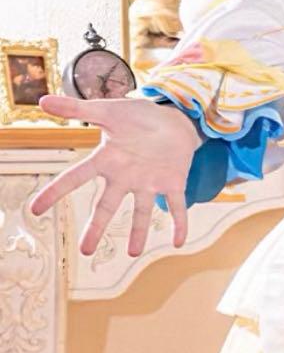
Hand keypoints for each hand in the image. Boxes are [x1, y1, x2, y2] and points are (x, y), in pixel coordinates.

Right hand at [29, 96, 200, 256]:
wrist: (174, 119)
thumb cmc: (138, 117)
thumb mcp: (107, 111)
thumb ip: (77, 109)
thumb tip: (41, 100)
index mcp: (107, 161)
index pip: (76, 178)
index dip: (56, 192)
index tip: (35, 209)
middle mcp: (125, 177)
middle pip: (106, 206)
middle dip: (96, 227)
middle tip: (86, 251)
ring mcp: (149, 182)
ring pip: (142, 211)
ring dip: (138, 232)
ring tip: (133, 252)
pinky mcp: (173, 183)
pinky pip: (176, 206)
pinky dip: (180, 223)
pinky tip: (179, 241)